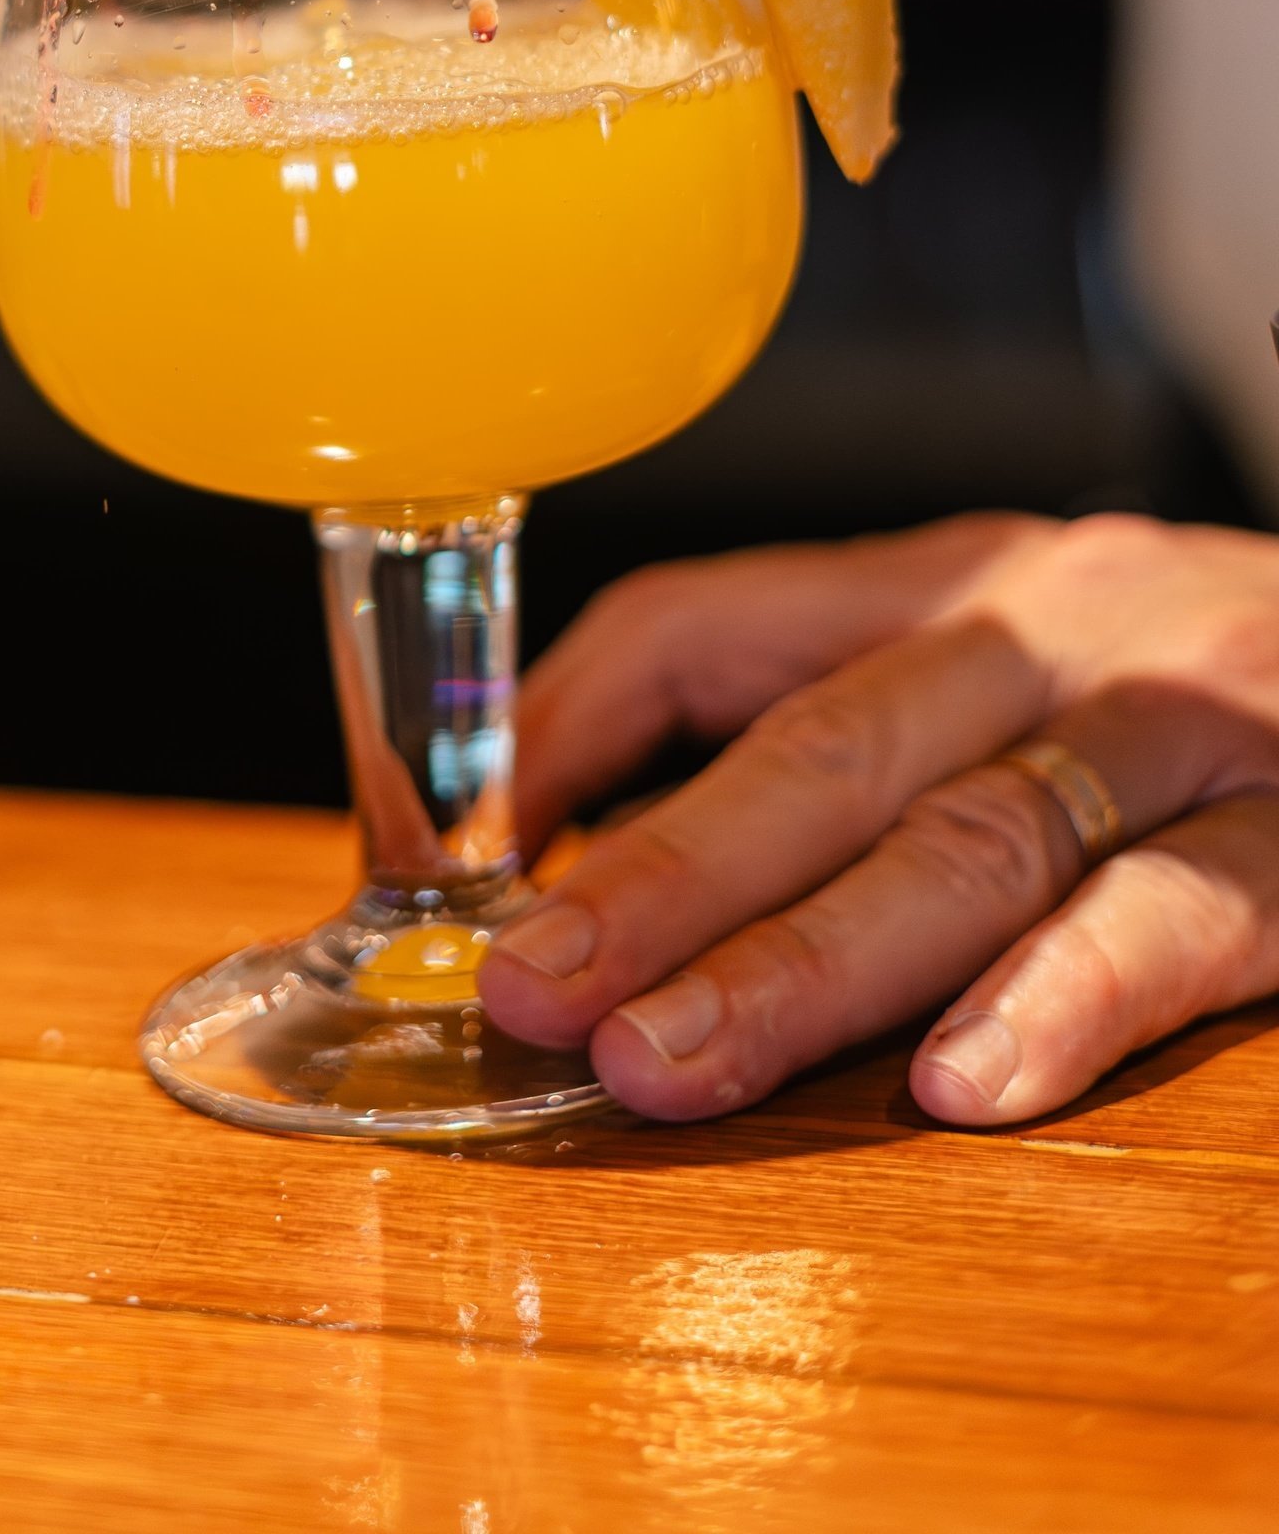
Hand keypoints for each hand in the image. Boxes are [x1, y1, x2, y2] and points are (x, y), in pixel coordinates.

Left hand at [481, 511, 1278, 1126]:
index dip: (568, 719)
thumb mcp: (1018, 652)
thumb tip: (591, 838)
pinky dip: (1069, 997)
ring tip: (671, 1059)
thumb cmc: (1205, 681)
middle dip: (658, 873)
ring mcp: (1190, 723)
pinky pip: (1183, 921)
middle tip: (526, 984)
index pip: (711, 616)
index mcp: (951, 578)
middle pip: (823, 744)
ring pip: (975, 835)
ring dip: (810, 956)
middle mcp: (1055, 622)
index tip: (457, 841)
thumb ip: (849, 724)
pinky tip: (963, 1083)